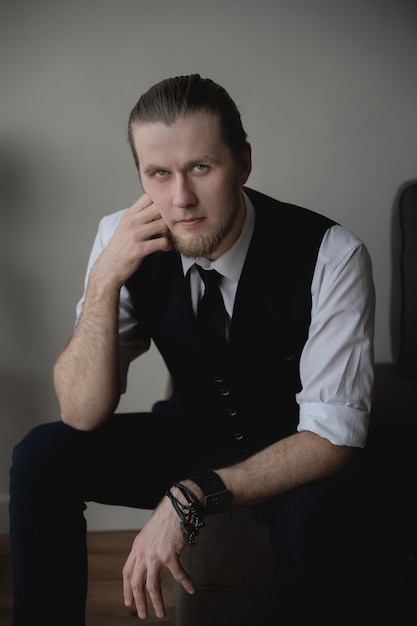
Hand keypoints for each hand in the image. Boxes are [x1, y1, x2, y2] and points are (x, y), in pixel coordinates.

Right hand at [93, 193, 171, 288]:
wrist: (109, 267)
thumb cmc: (122, 247)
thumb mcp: (127, 226)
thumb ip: (140, 216)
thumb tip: (158, 209)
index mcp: (129, 214)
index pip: (149, 197)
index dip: (161, 201)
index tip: (167, 211)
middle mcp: (131, 222)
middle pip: (159, 209)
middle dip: (169, 216)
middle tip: (172, 225)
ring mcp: (135, 235)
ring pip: (163, 225)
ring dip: (169, 232)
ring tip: (168, 237)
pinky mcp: (139, 249)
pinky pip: (162, 242)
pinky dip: (167, 245)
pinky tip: (166, 247)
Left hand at [122, 496, 195, 618]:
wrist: (175, 507)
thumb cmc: (164, 520)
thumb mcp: (147, 535)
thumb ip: (144, 549)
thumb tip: (145, 564)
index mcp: (137, 548)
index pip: (127, 573)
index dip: (126, 590)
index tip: (129, 602)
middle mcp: (143, 553)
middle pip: (137, 583)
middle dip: (139, 602)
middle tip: (143, 615)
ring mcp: (155, 555)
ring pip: (152, 586)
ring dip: (157, 602)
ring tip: (160, 613)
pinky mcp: (170, 555)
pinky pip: (178, 574)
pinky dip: (186, 583)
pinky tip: (191, 589)